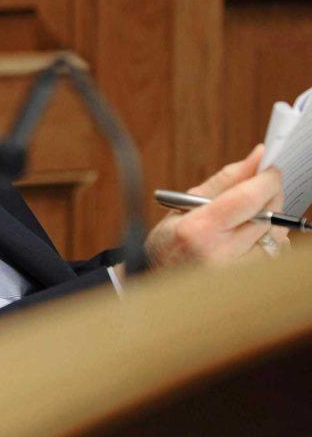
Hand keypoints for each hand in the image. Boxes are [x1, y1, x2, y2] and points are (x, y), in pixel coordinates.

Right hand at [144, 145, 287, 267]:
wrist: (161, 278)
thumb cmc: (170, 241)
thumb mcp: (186, 203)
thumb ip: (226, 180)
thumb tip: (258, 156)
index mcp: (198, 229)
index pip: (247, 199)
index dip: (266, 179)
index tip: (270, 169)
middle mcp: (219, 254)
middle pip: (268, 215)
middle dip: (272, 196)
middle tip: (264, 187)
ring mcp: (235, 272)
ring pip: (277, 235)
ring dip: (271, 219)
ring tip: (250, 217)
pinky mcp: (248, 280)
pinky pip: (276, 253)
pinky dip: (270, 239)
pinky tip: (253, 237)